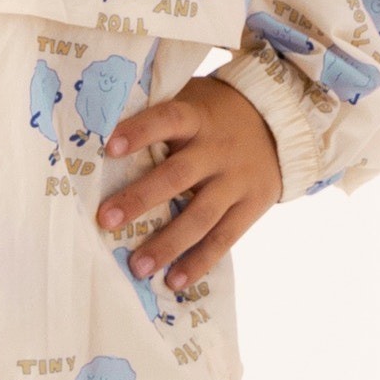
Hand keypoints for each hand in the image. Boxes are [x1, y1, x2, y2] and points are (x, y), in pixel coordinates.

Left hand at [96, 75, 283, 291]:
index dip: (139, 132)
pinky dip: (199, 262)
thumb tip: (100, 123)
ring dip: (167, 244)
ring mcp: (235, 181)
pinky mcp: (251, 207)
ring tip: (137, 267)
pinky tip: (174, 281)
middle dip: (140, 199)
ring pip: (200, 216)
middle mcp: (217, 150)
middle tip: (106, 220)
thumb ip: (159, 112)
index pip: (167, 120)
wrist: (279, 124)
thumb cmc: (215, 113)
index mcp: (197, 118)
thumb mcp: (192, 98)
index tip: (108, 147)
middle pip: (177, 176)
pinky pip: (223, 238)